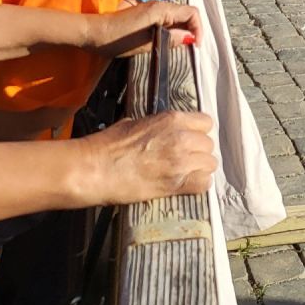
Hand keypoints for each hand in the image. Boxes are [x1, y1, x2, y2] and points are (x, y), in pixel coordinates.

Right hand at [74, 111, 216, 205]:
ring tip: (185, 173)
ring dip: (199, 168)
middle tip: (185, 159)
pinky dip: (198, 184)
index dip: (198, 132)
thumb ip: (159, 126)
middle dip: (198, 152)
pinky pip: (204, 184)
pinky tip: (186, 185)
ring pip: (210, 164)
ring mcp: (180, 162)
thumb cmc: (108, 145)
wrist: (94, 169)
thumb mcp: (136, 123)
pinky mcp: (175, 184)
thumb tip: (165, 131)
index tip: (190, 140)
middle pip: (208, 145)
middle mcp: (181, 138)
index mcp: (172, 120)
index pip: (206, 123)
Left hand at [83, 0, 201, 56]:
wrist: (92, 33)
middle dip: (191, 30)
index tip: (195, 45)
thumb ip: (170, 39)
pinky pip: (165, 20)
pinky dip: (171, 30)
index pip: (192, 12)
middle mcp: (159, 5)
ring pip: (176, 17)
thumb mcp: (145, 43)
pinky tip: (165, 42)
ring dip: (181, 31)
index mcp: (161, 9)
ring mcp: (151, 9)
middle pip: (186, 14)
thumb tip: (188, 38)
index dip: (198, 28)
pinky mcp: (144, 14)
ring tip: (178, 48)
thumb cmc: (116, 39)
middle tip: (189, 49)